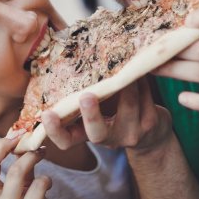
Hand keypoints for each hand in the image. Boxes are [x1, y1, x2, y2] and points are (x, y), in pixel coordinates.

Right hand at [0, 137, 58, 198]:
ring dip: (33, 157)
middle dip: (4, 148)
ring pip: (16, 172)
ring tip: (41, 154)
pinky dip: (46, 179)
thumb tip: (21, 140)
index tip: (13, 137)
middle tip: (23, 139)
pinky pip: (38, 185)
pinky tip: (48, 183)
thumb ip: (18, 169)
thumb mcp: (19, 191)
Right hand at [42, 76, 172, 152]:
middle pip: (97, 134)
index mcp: (87, 134)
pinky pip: (145, 98)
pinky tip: (139, 69)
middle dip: (91, 114)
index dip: (54, 131)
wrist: (151, 134)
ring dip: (125, 85)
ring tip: (123, 66)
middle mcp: (108, 139)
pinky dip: (141, 81)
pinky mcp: (150, 123)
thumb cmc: (113, 113)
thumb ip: (81, 94)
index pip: (66, 141)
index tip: (46, 114)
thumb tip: (64, 57)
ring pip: (128, 107)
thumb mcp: (95, 109)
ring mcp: (131, 133)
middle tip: (86, 96)